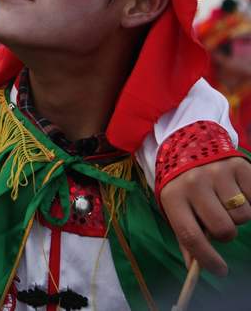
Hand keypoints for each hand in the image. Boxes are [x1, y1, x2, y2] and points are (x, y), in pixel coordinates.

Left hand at [160, 156, 250, 275]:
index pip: (190, 235)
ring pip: (243, 215)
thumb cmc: (183, 186)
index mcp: (173, 196)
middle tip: (220, 224)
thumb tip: (194, 268)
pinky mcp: (239, 166)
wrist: (190, 145)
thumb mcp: (175, 208)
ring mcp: (218, 173)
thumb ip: (185, 237)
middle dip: (225, 234)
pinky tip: (239, 193)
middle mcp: (194, 183)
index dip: (207, 258)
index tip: (221, 271)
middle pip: (223, 229)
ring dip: (238, 216)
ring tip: (226, 203)